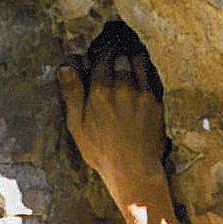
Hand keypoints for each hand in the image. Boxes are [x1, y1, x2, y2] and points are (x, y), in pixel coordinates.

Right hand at [59, 49, 168, 213]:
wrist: (134, 170)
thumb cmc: (102, 152)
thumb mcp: (77, 126)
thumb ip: (72, 94)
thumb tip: (66, 67)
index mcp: (100, 91)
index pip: (101, 59)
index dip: (100, 54)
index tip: (100, 53)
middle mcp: (122, 88)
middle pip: (120, 59)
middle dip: (117, 56)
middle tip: (115, 57)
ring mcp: (142, 94)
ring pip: (138, 64)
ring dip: (132, 61)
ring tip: (129, 61)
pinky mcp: (156, 102)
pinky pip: (151, 79)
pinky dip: (146, 74)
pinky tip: (142, 78)